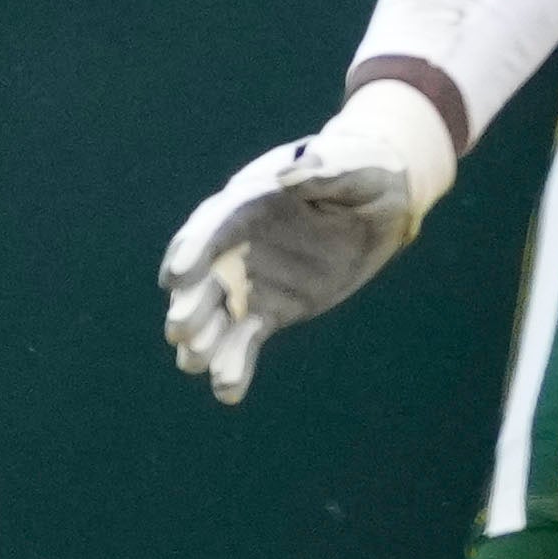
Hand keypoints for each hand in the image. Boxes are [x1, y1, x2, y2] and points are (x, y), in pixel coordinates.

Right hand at [158, 82, 455, 403]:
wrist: (381, 202)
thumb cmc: (365, 172)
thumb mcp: (357, 166)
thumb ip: (325, 170)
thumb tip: (289, 179)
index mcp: (252, 200)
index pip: (214, 224)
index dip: (193, 248)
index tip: (176, 275)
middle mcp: (240, 243)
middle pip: (206, 274)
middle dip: (190, 302)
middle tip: (180, 331)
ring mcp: (251, 279)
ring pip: (220, 313)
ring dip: (205, 340)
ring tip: (195, 366)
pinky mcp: (270, 309)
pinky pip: (246, 338)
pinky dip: (236, 363)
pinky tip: (228, 392)